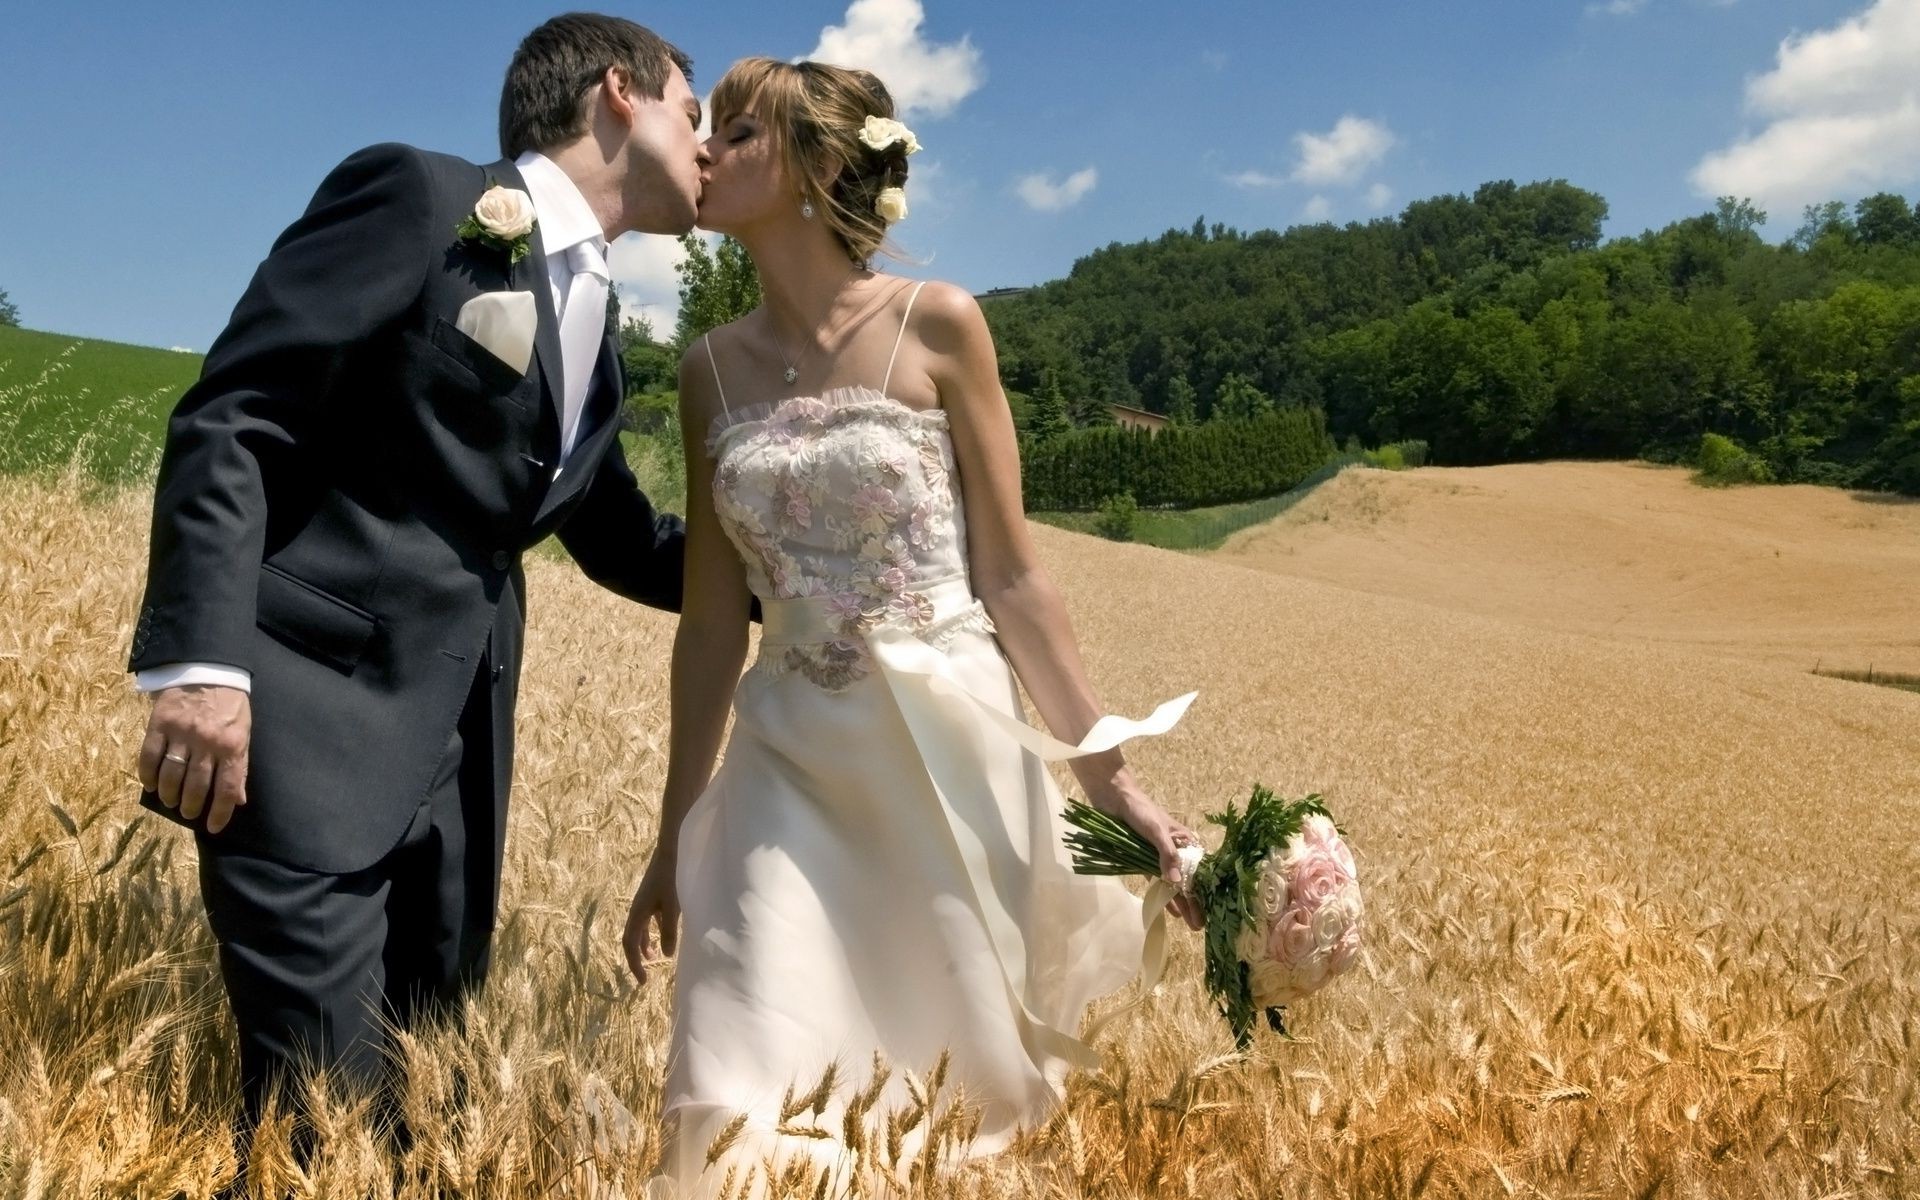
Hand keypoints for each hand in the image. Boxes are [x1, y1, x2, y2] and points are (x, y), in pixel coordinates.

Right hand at [137, 685, 251, 833]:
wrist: (207, 668)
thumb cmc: (229, 704)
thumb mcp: (243, 732)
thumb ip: (239, 765)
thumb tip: (237, 800)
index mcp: (232, 745)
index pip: (227, 787)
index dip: (219, 812)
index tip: (213, 827)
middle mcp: (206, 742)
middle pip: (196, 785)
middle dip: (190, 806)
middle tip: (187, 813)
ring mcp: (181, 733)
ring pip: (171, 775)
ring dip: (169, 794)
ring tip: (170, 802)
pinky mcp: (159, 724)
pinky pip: (149, 756)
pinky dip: (148, 775)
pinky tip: (151, 784)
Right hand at [622, 847, 680, 985]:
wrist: (672, 850)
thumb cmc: (673, 877)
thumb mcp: (673, 906)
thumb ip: (669, 930)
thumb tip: (665, 955)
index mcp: (637, 913)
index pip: (630, 945)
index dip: (634, 965)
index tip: (643, 982)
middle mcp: (637, 909)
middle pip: (630, 939)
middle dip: (636, 958)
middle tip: (644, 976)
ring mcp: (644, 902)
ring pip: (639, 929)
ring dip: (644, 945)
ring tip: (652, 959)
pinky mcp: (653, 896)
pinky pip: (648, 920)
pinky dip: (652, 932)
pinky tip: (663, 936)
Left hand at [1103, 791, 1204, 931]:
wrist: (1115, 799)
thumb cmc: (1141, 811)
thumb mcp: (1157, 831)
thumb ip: (1167, 856)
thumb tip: (1178, 883)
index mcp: (1184, 841)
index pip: (1198, 871)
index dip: (1203, 891)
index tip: (1208, 910)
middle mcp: (1175, 851)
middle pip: (1187, 881)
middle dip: (1194, 903)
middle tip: (1199, 926)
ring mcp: (1158, 857)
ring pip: (1173, 884)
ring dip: (1181, 903)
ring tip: (1190, 923)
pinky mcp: (1142, 860)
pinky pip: (1156, 881)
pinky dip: (1164, 895)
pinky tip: (1171, 911)